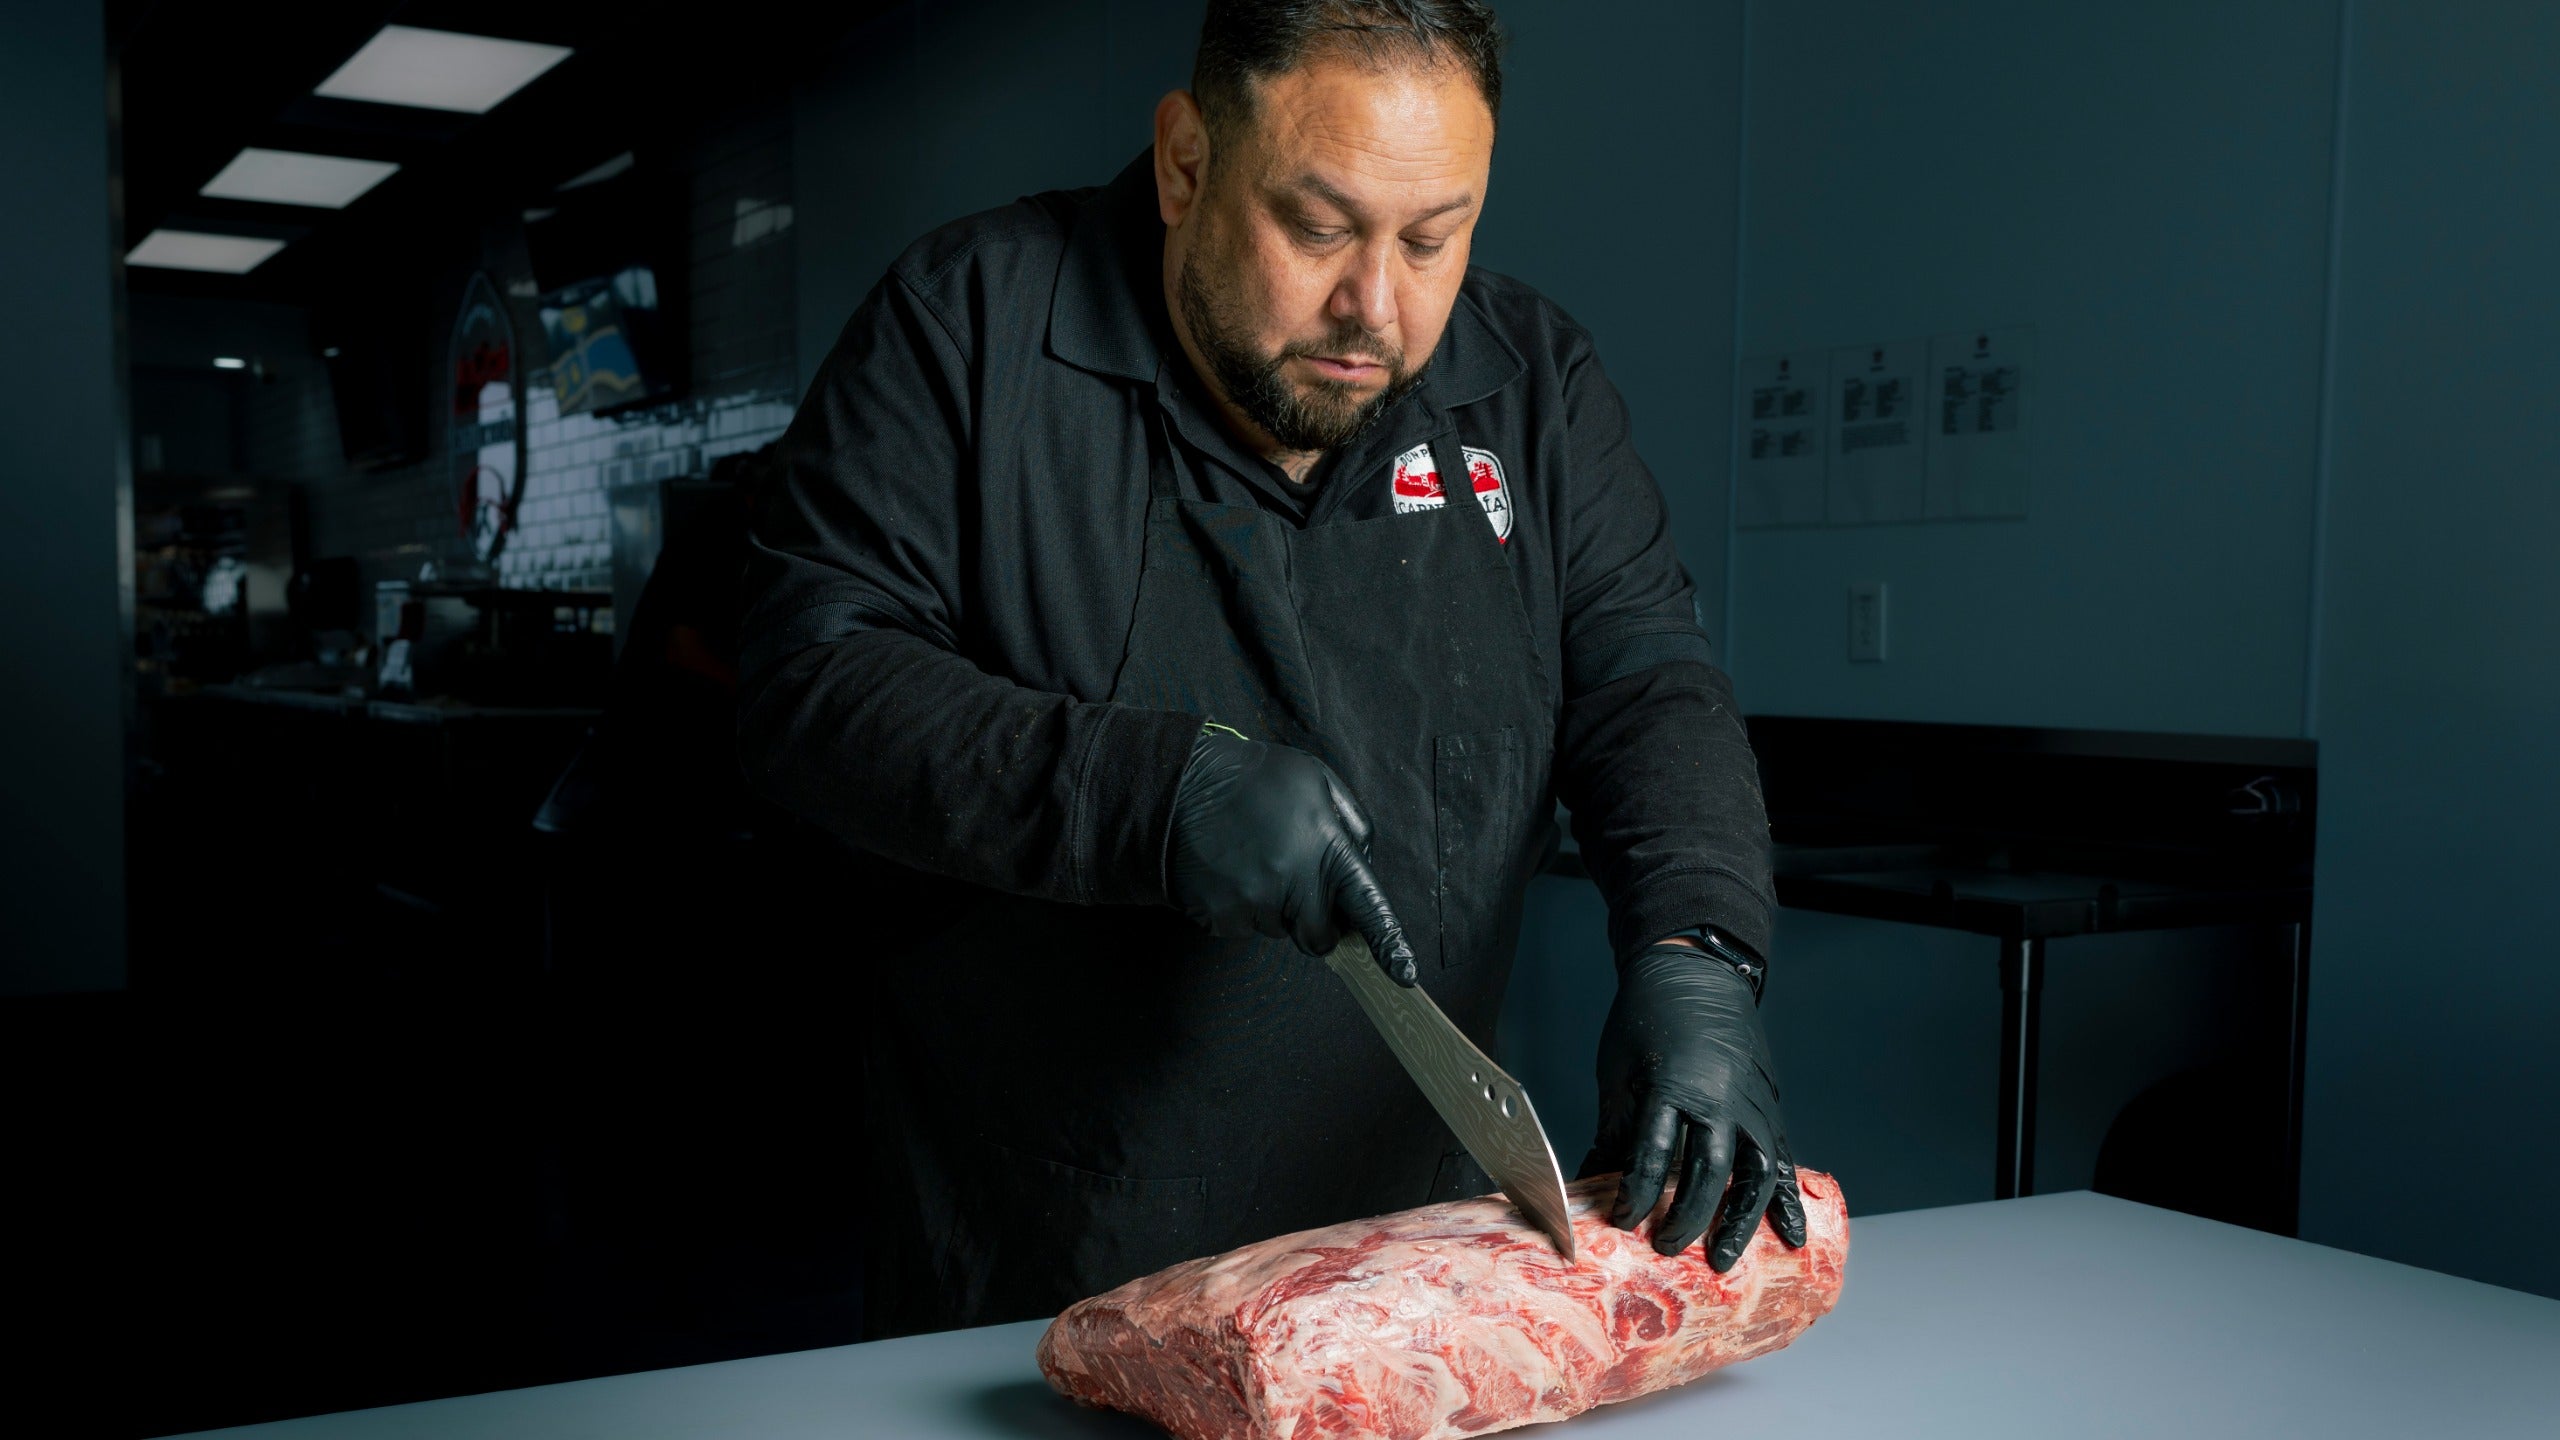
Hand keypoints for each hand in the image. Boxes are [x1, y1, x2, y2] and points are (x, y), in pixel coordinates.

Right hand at [1164, 726, 1418, 984]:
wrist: (1177, 785)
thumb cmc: (1251, 778)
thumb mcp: (1314, 778)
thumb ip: (1348, 818)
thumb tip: (1362, 857)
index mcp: (1325, 847)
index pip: (1368, 906)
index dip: (1389, 944)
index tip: (1405, 975)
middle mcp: (1294, 881)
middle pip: (1319, 937)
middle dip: (1312, 921)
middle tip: (1292, 886)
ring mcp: (1255, 902)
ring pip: (1276, 930)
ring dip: (1270, 907)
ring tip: (1249, 861)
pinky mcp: (1221, 916)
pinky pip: (1240, 927)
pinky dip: (1236, 907)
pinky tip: (1226, 870)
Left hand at [1581, 940, 1807, 1270]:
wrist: (1695, 971)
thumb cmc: (1647, 1016)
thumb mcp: (1619, 1070)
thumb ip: (1613, 1130)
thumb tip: (1589, 1181)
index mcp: (1674, 1083)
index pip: (1655, 1153)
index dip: (1638, 1194)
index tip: (1624, 1222)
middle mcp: (1721, 1098)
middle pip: (1710, 1172)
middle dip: (1688, 1218)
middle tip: (1668, 1248)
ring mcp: (1752, 1104)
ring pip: (1755, 1174)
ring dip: (1741, 1221)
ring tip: (1725, 1259)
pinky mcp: (1768, 1107)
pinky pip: (1781, 1160)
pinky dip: (1786, 1200)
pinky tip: (1789, 1234)